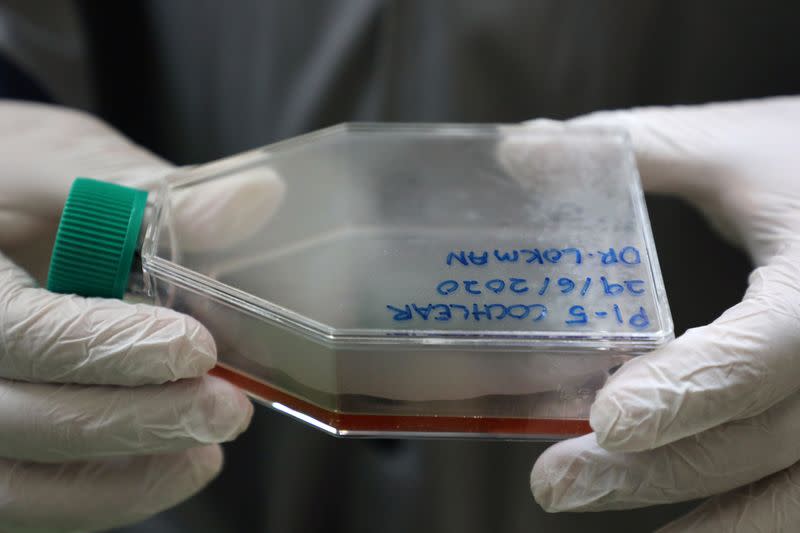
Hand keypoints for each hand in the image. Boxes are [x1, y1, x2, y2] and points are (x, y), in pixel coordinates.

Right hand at [0, 101, 267, 531]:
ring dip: (124, 477)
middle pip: (22, 421)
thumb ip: (148, 193)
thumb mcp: (65, 164)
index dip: (110, 348)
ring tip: (207, 447)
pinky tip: (175, 464)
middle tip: (225, 408)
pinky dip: (104, 494)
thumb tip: (253, 199)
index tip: (194, 348)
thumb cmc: (12, 181)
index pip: (20, 333)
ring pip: (21, 486)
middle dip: (135, 421)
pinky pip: (34, 498)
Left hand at [529, 97, 799, 530]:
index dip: (687, 390)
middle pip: (752, 439)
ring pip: (780, 491)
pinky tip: (682, 529)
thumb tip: (519, 150)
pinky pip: (795, 498)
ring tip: (591, 505)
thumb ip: (633, 149)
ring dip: (692, 514)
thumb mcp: (737, 145)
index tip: (606, 419)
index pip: (761, 354)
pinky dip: (739, 522)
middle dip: (649, 469)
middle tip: (554, 482)